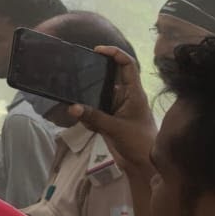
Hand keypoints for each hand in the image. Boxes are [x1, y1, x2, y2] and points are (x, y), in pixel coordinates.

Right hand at [66, 46, 157, 175]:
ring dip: (87, 101)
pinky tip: (85, 123)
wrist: (143, 165)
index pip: (127, 65)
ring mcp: (116, 108)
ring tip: (74, 101)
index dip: (115, 53)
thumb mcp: (115, 128)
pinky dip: (87, 116)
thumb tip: (71, 107)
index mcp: (134, 93)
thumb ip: (94, 117)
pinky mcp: (109, 119)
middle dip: (92, 79)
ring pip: (97, 96)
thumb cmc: (139, 142)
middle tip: (75, 76)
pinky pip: (93, 111)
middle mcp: (125, 97)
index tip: (97, 50)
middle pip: (108, 79)